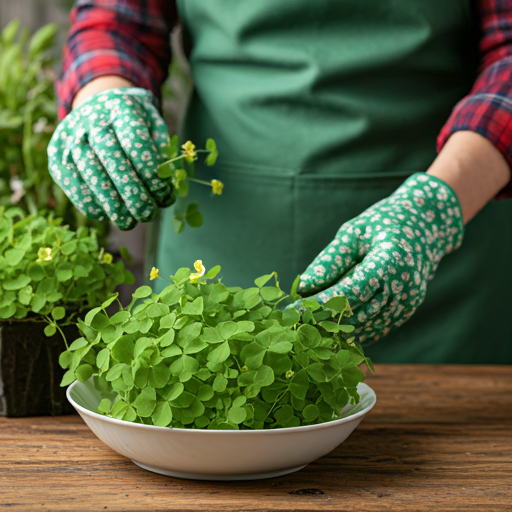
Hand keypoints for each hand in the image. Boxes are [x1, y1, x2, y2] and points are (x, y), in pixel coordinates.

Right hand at [48, 87, 173, 229]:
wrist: (98, 104)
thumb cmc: (135, 124)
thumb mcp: (154, 126)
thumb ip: (163, 150)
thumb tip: (169, 182)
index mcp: (122, 109)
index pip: (135, 141)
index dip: (150, 171)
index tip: (163, 194)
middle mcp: (92, 120)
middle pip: (111, 158)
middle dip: (131, 191)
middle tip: (147, 214)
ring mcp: (71, 136)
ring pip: (89, 171)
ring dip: (110, 202)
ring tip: (129, 222)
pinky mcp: (57, 154)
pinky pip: (70, 181)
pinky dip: (88, 203)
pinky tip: (106, 215)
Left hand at [297, 173, 463, 340]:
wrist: (427, 225)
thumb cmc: (384, 223)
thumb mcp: (354, 232)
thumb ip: (330, 261)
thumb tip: (303, 287)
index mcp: (391, 263)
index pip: (350, 292)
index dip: (321, 303)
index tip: (294, 308)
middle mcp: (404, 288)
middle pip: (356, 314)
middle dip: (322, 319)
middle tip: (294, 321)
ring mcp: (407, 304)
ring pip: (364, 327)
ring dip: (334, 329)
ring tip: (305, 325)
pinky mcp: (404, 313)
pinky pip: (374, 329)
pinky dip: (351, 330)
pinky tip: (328, 328)